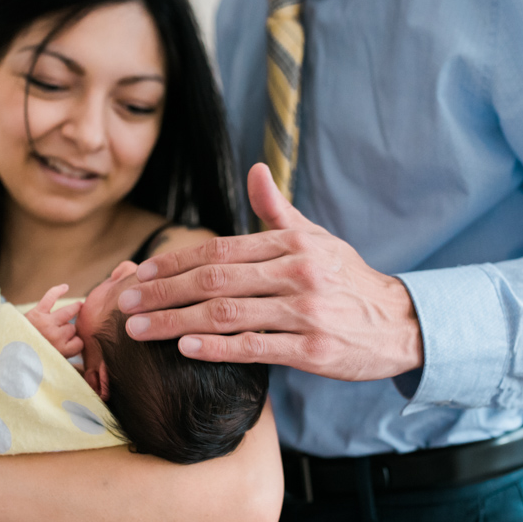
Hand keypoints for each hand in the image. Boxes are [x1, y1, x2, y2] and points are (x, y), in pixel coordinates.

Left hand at [25, 284, 83, 357]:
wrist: (9, 352)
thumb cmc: (32, 357)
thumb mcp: (52, 361)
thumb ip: (65, 354)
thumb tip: (78, 340)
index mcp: (61, 351)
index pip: (79, 343)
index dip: (74, 343)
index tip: (66, 346)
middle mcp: (56, 337)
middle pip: (73, 328)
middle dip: (68, 331)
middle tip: (62, 334)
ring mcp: (47, 324)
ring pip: (67, 315)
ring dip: (66, 315)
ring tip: (74, 309)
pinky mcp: (37, 313)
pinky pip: (50, 298)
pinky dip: (58, 291)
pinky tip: (65, 287)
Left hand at [117, 163, 423, 380]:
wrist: (399, 324)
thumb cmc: (348, 281)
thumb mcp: (317, 239)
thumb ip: (278, 211)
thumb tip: (255, 172)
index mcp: (292, 243)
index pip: (219, 250)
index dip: (173, 262)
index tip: (138, 274)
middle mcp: (297, 272)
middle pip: (213, 280)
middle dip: (161, 293)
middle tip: (123, 303)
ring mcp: (305, 311)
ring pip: (226, 314)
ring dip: (175, 322)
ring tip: (138, 329)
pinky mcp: (313, 348)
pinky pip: (255, 346)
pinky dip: (216, 347)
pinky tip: (184, 348)